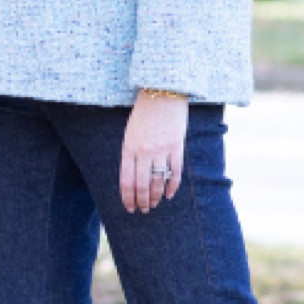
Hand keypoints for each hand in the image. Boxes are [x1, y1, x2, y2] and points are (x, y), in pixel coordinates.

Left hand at [121, 93, 187, 213]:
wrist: (162, 93)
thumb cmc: (144, 112)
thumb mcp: (130, 132)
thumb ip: (131, 153)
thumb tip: (133, 176)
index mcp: (129, 147)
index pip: (126, 181)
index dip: (127, 198)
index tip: (129, 208)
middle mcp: (144, 151)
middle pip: (142, 185)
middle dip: (141, 201)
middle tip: (142, 210)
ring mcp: (161, 149)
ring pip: (158, 182)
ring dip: (155, 197)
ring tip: (153, 205)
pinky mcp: (177, 146)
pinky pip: (175, 172)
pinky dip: (172, 186)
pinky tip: (168, 195)